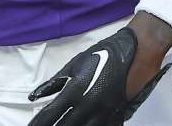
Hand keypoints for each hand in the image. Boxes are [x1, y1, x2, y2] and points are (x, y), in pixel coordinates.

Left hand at [27, 28, 170, 125]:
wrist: (136, 53)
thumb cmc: (104, 55)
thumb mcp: (75, 64)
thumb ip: (54, 82)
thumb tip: (34, 95)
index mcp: (76, 91)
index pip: (51, 113)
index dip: (39, 123)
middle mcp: (89, 105)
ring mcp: (105, 113)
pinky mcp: (117, 115)